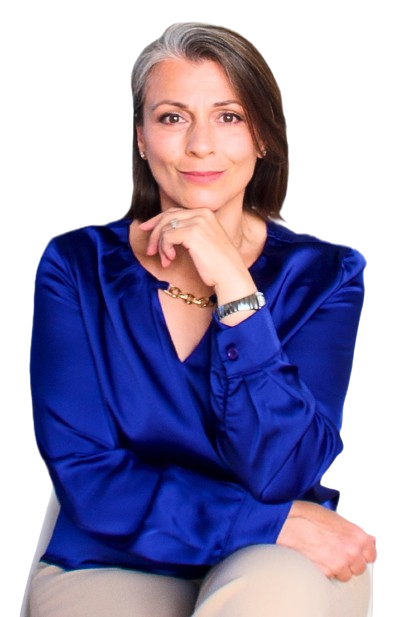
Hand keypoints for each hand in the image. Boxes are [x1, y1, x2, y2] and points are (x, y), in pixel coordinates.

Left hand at [138, 208, 256, 303]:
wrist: (230, 275)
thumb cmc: (217, 264)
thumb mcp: (203, 241)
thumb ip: (187, 231)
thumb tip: (162, 231)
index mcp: (206, 212)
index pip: (174, 212)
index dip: (157, 220)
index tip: (146, 229)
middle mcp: (202, 213)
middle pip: (167, 217)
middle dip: (154, 233)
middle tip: (150, 250)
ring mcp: (197, 222)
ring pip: (165, 228)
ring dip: (161, 246)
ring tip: (166, 260)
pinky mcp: (192, 233)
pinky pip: (167, 237)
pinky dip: (165, 249)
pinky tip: (171, 259)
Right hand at [277, 501, 376, 581]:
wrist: (286, 523)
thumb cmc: (306, 515)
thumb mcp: (334, 517)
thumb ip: (351, 531)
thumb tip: (366, 539)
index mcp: (357, 535)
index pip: (371, 554)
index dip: (362, 553)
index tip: (356, 552)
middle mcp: (352, 551)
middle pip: (359, 568)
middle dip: (349, 562)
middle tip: (335, 552)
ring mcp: (339, 564)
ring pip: (345, 575)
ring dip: (337, 569)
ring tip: (322, 555)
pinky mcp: (325, 574)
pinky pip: (330, 578)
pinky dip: (324, 572)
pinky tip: (315, 559)